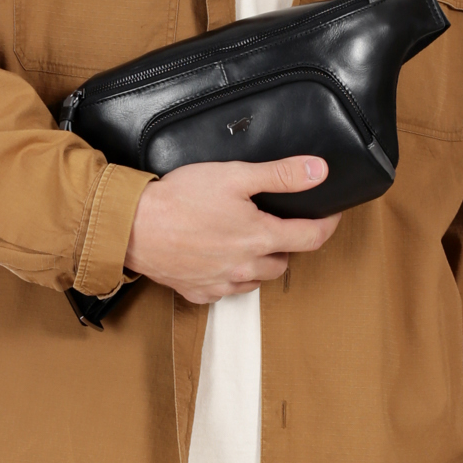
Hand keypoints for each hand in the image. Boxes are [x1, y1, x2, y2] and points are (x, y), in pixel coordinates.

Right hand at [124, 156, 341, 303]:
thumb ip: (280, 175)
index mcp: (260, 238)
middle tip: (277, 225)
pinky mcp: (199, 292)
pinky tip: (218, 259)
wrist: (132, 228)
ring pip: (256, 279)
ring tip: (247, 242)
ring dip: (260, 263)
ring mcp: (222, 283)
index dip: (327, 225)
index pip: (311, 238)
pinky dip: (230, 277)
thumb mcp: (234, 176)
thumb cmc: (179, 200)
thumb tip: (319, 170)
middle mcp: (245, 267)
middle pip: (283, 262)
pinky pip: (226, 291)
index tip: (331, 216)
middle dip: (286, 245)